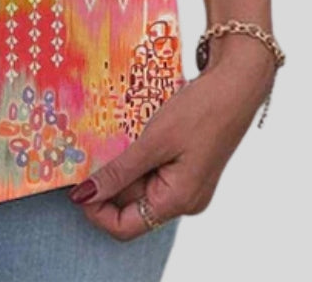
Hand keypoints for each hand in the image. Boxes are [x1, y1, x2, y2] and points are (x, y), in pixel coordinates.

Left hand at [69, 36, 276, 239]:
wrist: (235, 85)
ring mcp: (185, 183)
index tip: (75, 185)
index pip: (125, 227)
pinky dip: (134, 157)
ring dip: (119, 167)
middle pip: (130, 206)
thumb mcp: (153, 141)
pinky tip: (126, 134)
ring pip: (139, 185)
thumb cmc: (200, 112)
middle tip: (86, 153)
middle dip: (106, 183)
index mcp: (177, 200)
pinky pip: (151, 170)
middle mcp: (183, 200)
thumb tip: (84, 195)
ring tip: (108, 138)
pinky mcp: (185, 166)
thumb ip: (119, 171)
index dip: (96, 210)